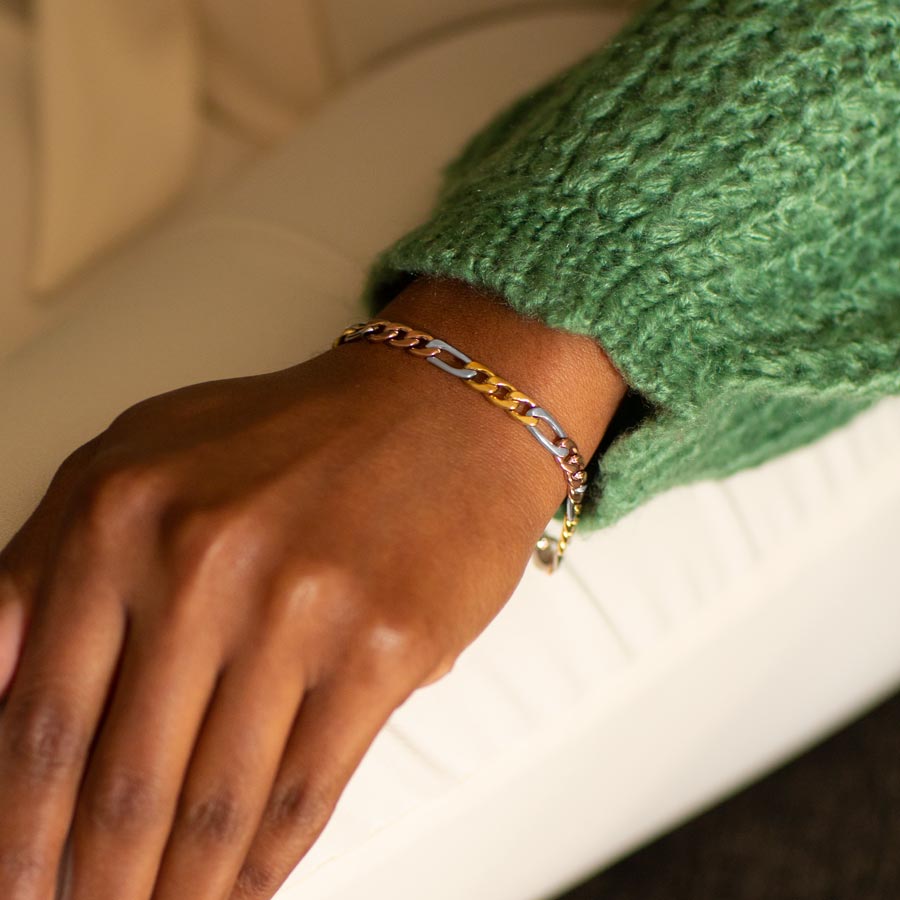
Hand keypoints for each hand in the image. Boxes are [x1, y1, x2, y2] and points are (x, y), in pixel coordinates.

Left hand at [0, 277, 625, 899]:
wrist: (441, 410)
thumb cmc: (298, 440)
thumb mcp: (146, 463)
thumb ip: (50, 566)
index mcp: (119, 512)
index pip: (35, 715)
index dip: (12, 830)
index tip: (12, 887)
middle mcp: (203, 558)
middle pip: (119, 780)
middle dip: (93, 885)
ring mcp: (299, 605)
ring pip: (214, 803)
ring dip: (178, 892)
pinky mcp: (383, 646)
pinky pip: (305, 791)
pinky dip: (265, 866)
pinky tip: (241, 891)